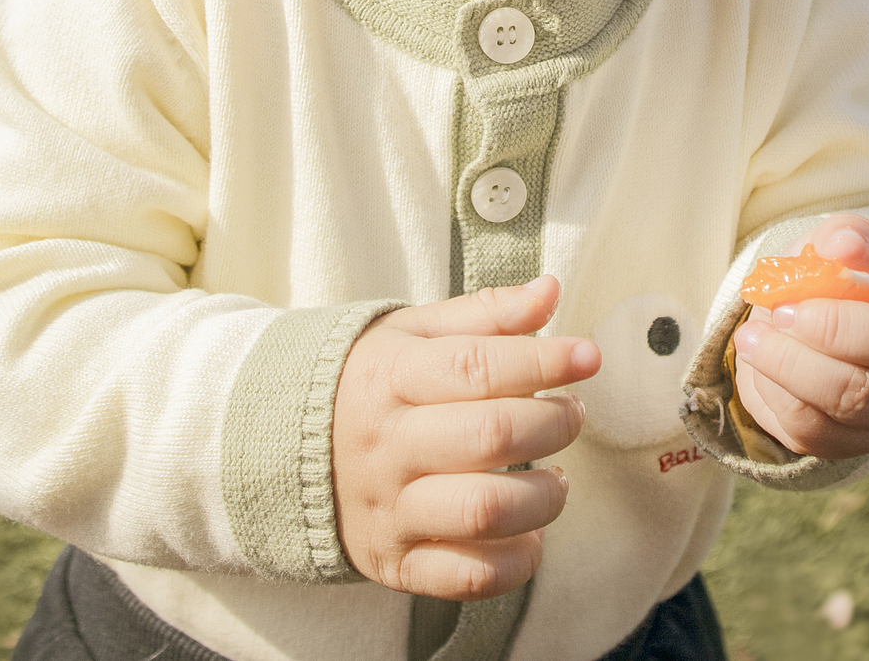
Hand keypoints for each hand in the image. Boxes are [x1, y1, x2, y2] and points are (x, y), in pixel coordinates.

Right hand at [332, 275, 599, 599]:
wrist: (281, 448)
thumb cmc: (368, 380)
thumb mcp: (413, 332)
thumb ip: (485, 314)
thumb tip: (550, 290)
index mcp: (388, 376)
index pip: (476, 367)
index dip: (543, 360)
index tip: (587, 356)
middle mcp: (386, 445)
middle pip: (489, 437)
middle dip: (553, 422)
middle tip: (572, 412)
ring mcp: (388, 509)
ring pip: (486, 510)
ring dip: (544, 495)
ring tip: (557, 476)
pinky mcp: (394, 563)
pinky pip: (470, 576)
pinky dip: (519, 560)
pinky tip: (532, 531)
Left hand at [732, 213, 868, 458]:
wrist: (816, 319)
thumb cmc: (846, 272)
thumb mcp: (847, 242)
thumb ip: (849, 235)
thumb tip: (847, 246)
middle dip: (834, 327)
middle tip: (782, 309)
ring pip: (856, 397)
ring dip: (793, 364)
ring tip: (753, 336)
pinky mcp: (861, 443)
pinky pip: (818, 429)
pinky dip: (778, 391)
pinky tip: (760, 362)